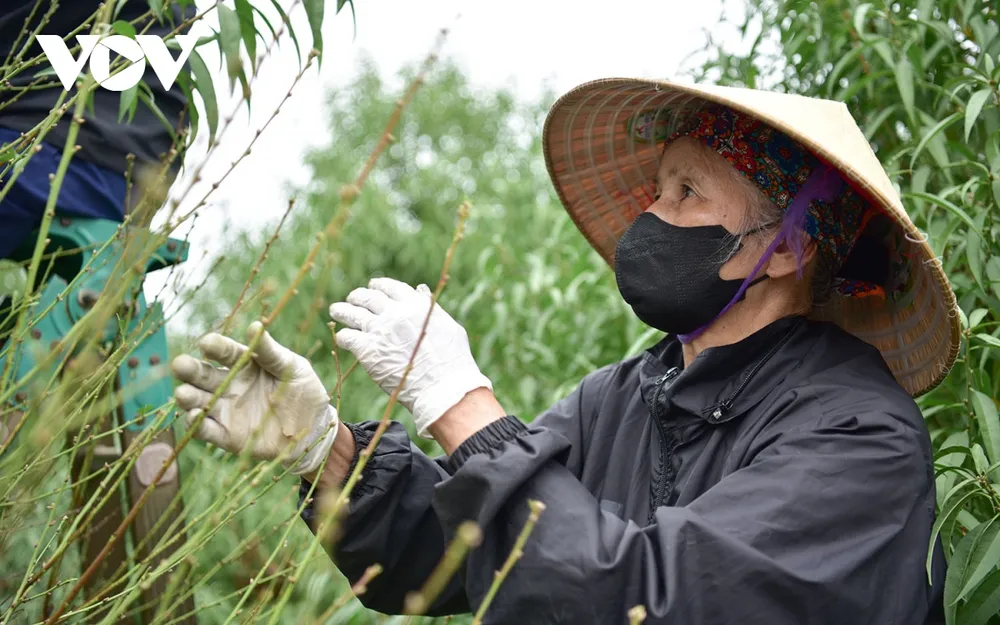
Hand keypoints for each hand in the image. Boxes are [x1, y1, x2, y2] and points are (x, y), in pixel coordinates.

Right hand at [170, 321, 337, 474]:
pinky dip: (197, 424)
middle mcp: (230, 385)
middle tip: (179, 365)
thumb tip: (255, 325)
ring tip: (183, 393)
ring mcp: (226, 410)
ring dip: (188, 397)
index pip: (225, 351)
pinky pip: (206, 430)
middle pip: (203, 375)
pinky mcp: (227, 436)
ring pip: (199, 401)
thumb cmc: (304, 391)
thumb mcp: (292, 367)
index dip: (215, 347)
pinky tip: (194, 416)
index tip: (207, 343)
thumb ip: (271, 351)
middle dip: (190, 370)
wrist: (314, 429)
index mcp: (245, 363)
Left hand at [329, 277, 491, 436]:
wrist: (442, 388)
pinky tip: (343, 338)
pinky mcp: (367, 351)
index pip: (391, 287)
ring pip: (352, 314)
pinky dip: (344, 336)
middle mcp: (395, 314)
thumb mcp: (448, 325)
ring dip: (342, 310)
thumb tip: (419, 289)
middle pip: (369, 298)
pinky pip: (349, 338)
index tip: (374, 286)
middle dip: (358, 296)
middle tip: (353, 298)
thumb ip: (430, 306)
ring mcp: (379, 331)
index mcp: (415, 305)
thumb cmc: (452, 361)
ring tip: (336, 310)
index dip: (380, 285)